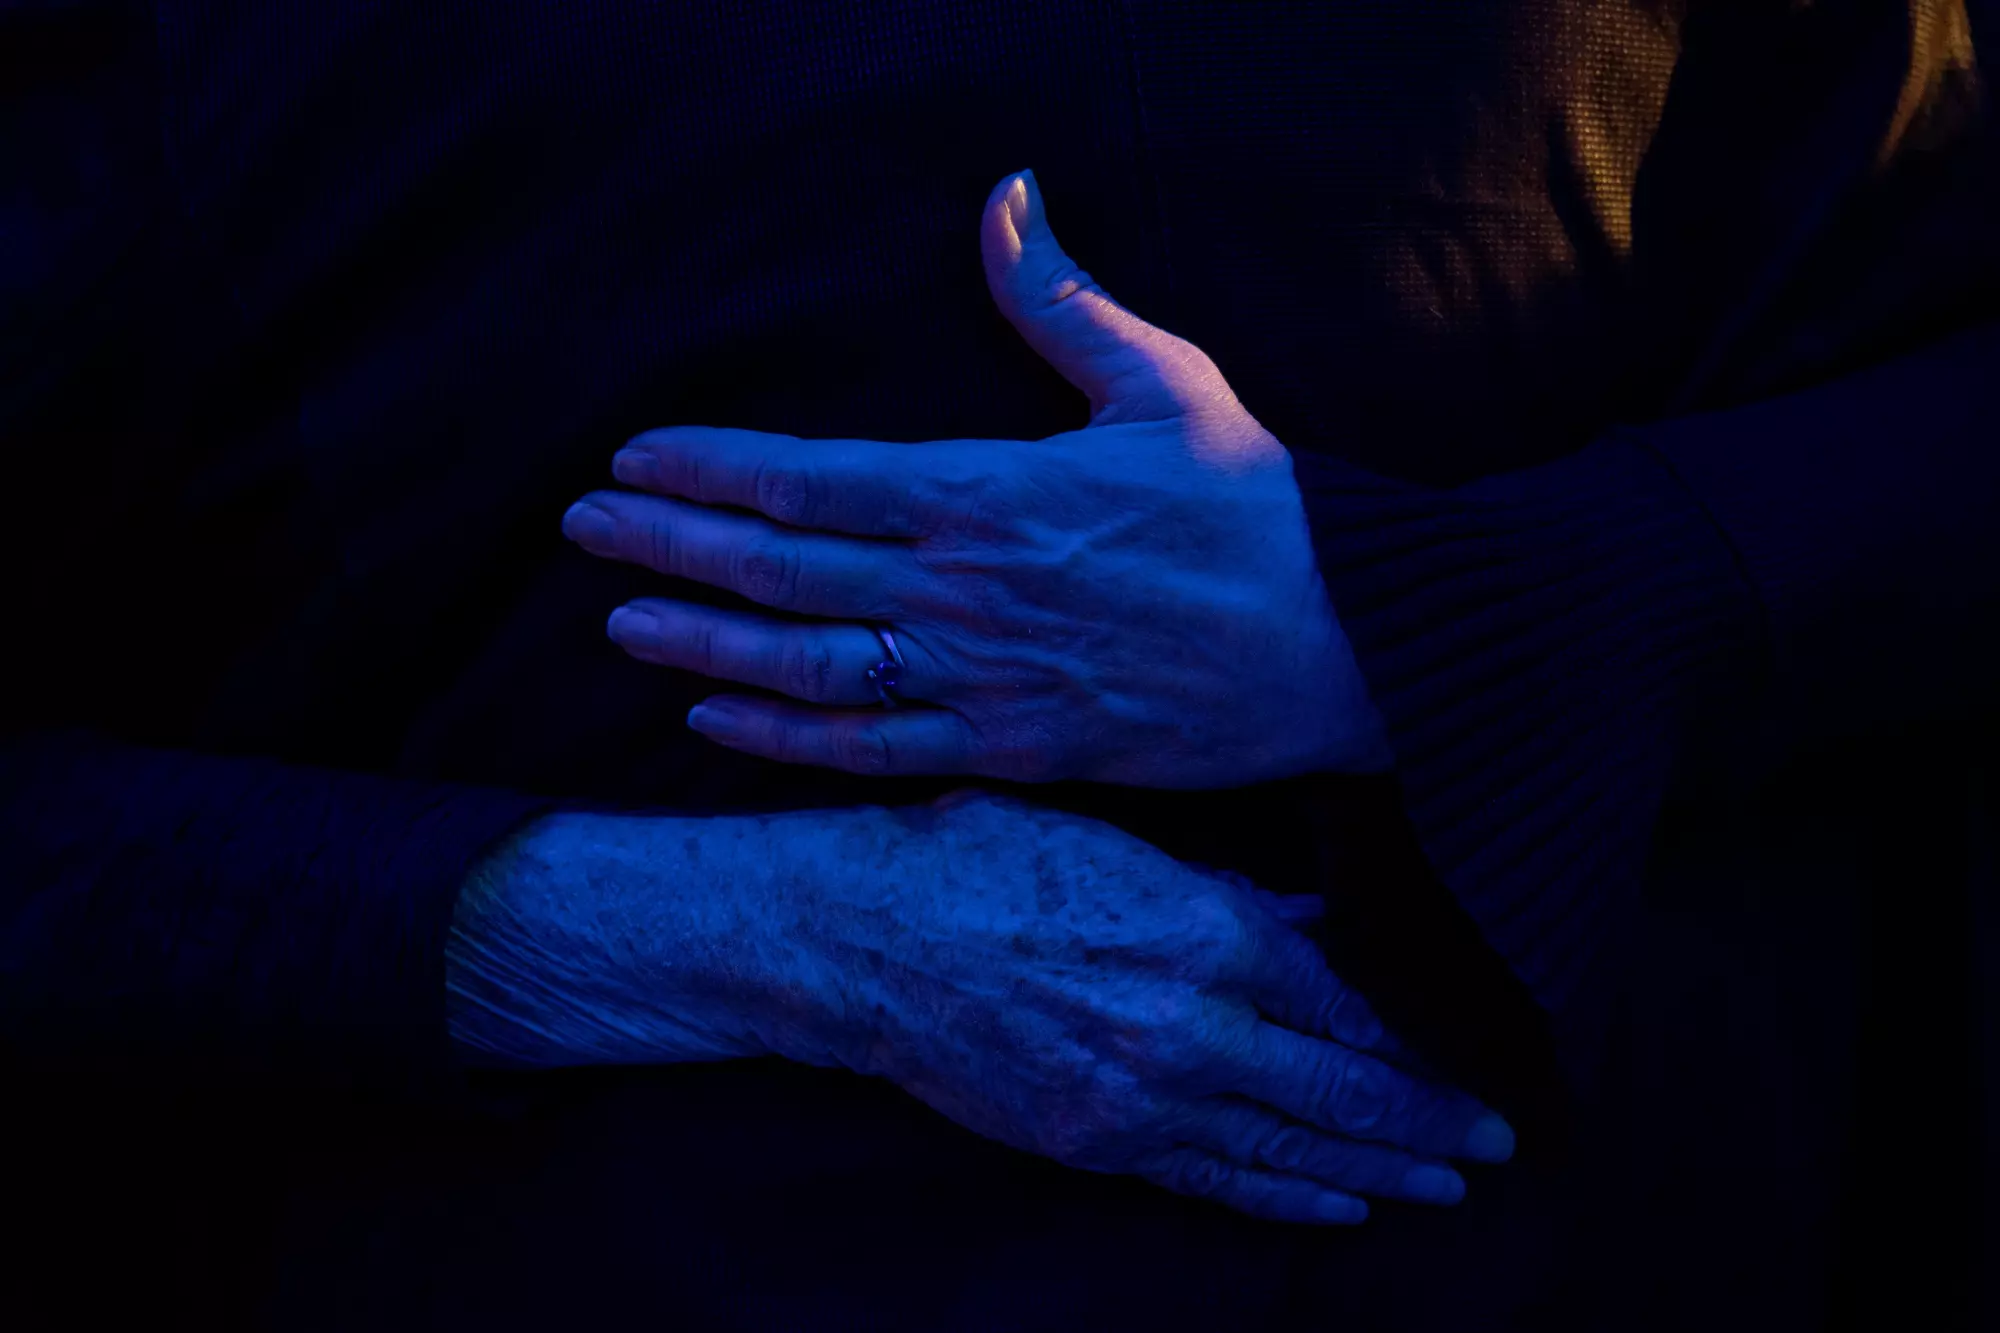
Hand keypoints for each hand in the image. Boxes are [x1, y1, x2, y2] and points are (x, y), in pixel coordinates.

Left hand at [561, 168, 1390, 787]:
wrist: (1348, 646)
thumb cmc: (1260, 512)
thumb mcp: (1167, 384)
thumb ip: (1062, 300)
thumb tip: (1006, 195)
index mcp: (988, 494)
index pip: (809, 480)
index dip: (709, 467)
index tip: (635, 456)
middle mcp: (963, 592)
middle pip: (780, 572)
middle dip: (669, 545)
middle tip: (584, 527)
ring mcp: (981, 680)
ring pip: (806, 668)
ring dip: (704, 645)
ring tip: (622, 625)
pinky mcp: (1014, 750)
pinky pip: (873, 751)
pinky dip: (787, 738)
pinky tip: (719, 723)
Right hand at [769, 792, 1513, 1224]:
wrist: (864, 939)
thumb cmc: (984, 861)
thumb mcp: (1119, 844)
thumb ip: (1231, 893)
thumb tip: (1316, 923)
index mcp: (1206, 934)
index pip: (1346, 1004)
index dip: (1417, 1039)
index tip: (1469, 1054)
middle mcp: (1190, 1026)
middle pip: (1343, 1090)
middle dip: (1430, 1119)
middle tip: (1500, 1138)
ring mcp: (1142, 1096)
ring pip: (1292, 1148)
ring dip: (1380, 1170)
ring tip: (1448, 1183)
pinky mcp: (1098, 1142)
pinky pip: (1216, 1180)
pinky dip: (1288, 1196)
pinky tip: (1342, 1207)